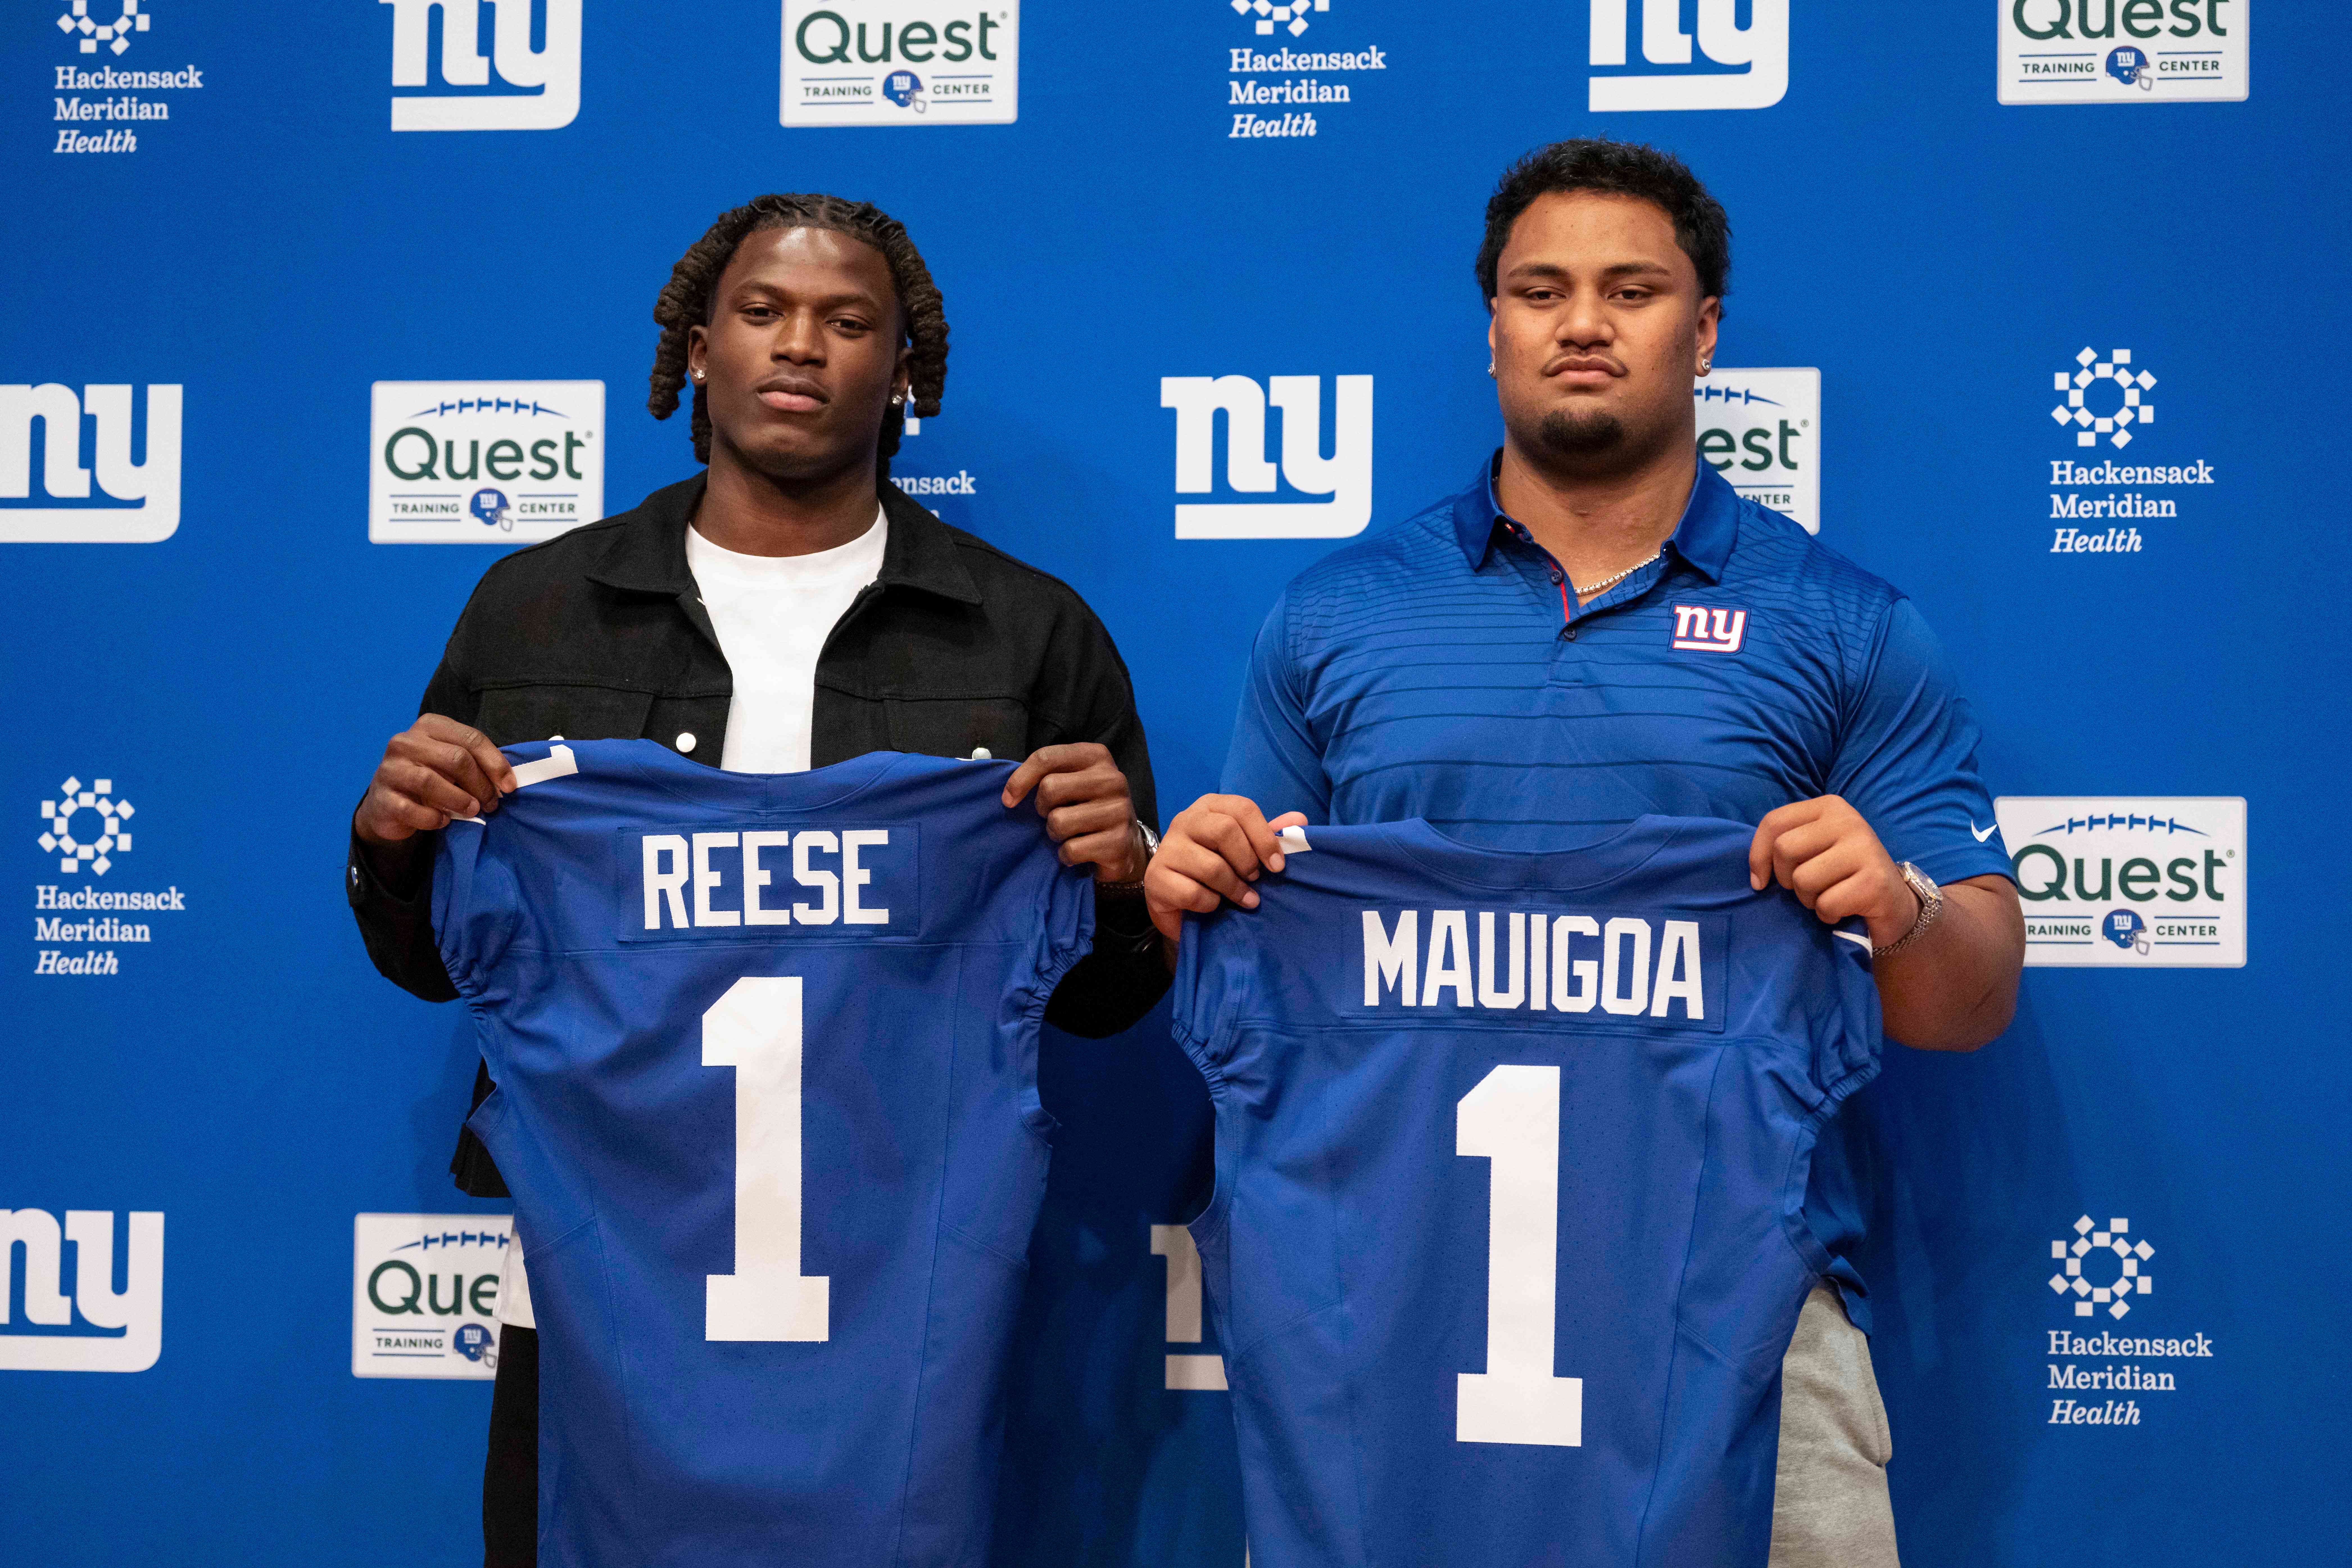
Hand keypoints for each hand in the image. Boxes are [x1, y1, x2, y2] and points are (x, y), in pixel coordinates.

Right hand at [355, 715, 516, 844]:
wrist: (387, 804)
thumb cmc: (430, 778)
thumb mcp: (452, 764)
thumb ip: (476, 764)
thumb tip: (507, 782)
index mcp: (429, 726)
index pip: (471, 738)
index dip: (495, 763)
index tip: (509, 786)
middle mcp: (406, 742)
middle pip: (455, 758)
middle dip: (480, 784)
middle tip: (490, 804)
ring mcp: (390, 768)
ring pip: (431, 781)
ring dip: (459, 800)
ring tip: (472, 811)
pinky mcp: (381, 797)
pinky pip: (412, 809)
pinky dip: (433, 818)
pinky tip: (442, 821)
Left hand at [1002, 743, 1145, 881]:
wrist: (1124, 843)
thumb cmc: (1087, 807)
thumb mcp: (1071, 781)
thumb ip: (1046, 775)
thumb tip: (1009, 795)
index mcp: (1097, 757)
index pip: (1046, 758)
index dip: (1020, 780)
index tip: (1008, 800)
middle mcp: (1112, 779)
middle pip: (1050, 788)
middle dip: (1042, 808)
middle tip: (1053, 815)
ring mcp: (1119, 810)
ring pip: (1058, 821)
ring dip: (1054, 834)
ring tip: (1069, 834)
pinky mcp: (1119, 842)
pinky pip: (1071, 849)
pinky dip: (1066, 855)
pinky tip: (1079, 851)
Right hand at [1144, 794, 1309, 943]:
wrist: (1179, 902)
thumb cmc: (1217, 869)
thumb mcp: (1246, 849)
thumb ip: (1269, 835)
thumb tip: (1299, 819)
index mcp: (1210, 806)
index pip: (1242, 808)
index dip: (1265, 838)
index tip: (1278, 866)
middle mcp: (1185, 820)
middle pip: (1225, 830)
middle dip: (1248, 861)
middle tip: (1255, 879)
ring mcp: (1167, 848)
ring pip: (1212, 866)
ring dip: (1235, 888)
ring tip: (1246, 899)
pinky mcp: (1156, 878)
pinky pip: (1194, 893)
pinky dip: (1211, 904)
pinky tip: (1214, 906)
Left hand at [1747, 794, 1918, 947]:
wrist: (1893, 902)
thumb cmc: (1843, 875)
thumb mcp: (1813, 849)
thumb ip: (1784, 846)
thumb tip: (1756, 878)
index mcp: (1830, 806)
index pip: (1774, 822)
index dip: (1758, 856)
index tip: (1761, 881)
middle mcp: (1849, 820)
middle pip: (1785, 850)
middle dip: (1787, 879)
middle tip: (1807, 888)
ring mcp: (1865, 849)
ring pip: (1803, 879)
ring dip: (1808, 900)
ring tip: (1828, 897)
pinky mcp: (1874, 881)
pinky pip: (1825, 904)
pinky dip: (1828, 915)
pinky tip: (1844, 910)